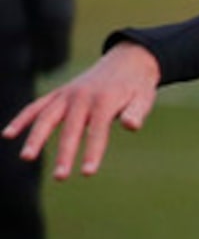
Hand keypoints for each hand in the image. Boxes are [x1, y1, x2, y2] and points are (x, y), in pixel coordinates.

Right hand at [5, 40, 164, 178]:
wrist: (127, 60)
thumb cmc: (138, 86)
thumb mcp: (145, 97)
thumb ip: (137, 112)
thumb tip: (132, 126)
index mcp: (104, 101)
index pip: (97, 131)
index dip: (93, 152)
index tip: (88, 173)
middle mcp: (81, 97)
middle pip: (70, 129)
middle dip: (65, 153)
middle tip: (60, 177)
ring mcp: (67, 95)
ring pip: (46, 116)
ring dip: (35, 137)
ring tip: (26, 157)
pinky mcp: (59, 94)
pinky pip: (37, 107)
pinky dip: (22, 119)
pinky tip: (8, 134)